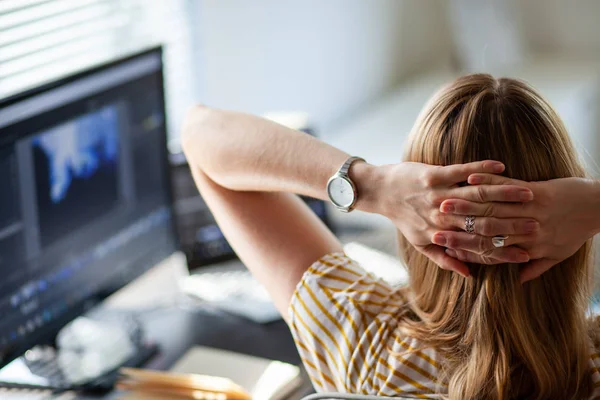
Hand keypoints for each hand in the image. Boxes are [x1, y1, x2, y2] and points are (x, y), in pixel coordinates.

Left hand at [376, 161, 537, 276]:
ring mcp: (437, 194)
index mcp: (439, 235)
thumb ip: (444, 260)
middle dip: (510, 224)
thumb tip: (469, 275)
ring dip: (503, 194)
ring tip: (528, 196)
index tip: (525, 254)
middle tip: (537, 225)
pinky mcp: (433, 174)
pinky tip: (501, 167)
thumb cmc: (404, 218)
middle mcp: (440, 216)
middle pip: (481, 221)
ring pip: (475, 195)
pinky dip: (482, 169)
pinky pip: (461, 171)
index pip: (476, 246)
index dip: (500, 251)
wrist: (381, 191)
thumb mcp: (420, 243)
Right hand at [435, 174, 599, 281]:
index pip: (489, 250)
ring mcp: (531, 209)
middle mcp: (526, 231)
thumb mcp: (558, 255)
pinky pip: (507, 185)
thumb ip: (535, 268)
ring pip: (492, 207)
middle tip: (435, 224)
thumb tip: (517, 280)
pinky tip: (470, 177)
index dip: (465, 249)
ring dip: (466, 202)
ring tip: (444, 200)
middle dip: (458, 226)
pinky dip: (487, 180)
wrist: (599, 207)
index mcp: (529, 248)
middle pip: (485, 229)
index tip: (444, 247)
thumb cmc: (577, 231)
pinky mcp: (537, 191)